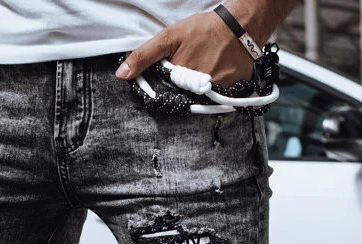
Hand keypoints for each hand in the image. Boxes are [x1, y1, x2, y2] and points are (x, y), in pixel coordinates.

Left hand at [115, 12, 255, 87]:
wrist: (240, 26)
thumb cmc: (203, 29)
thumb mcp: (169, 37)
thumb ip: (144, 56)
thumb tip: (122, 75)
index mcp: (181, 79)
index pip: (165, 95)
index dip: (165, 87)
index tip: (172, 75)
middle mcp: (199, 90)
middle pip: (183, 99)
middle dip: (182, 87)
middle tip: (192, 67)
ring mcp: (217, 93)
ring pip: (201, 99)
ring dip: (199, 89)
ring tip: (204, 69)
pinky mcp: (232, 93)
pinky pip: (219, 99)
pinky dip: (215, 90)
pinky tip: (216, 75)